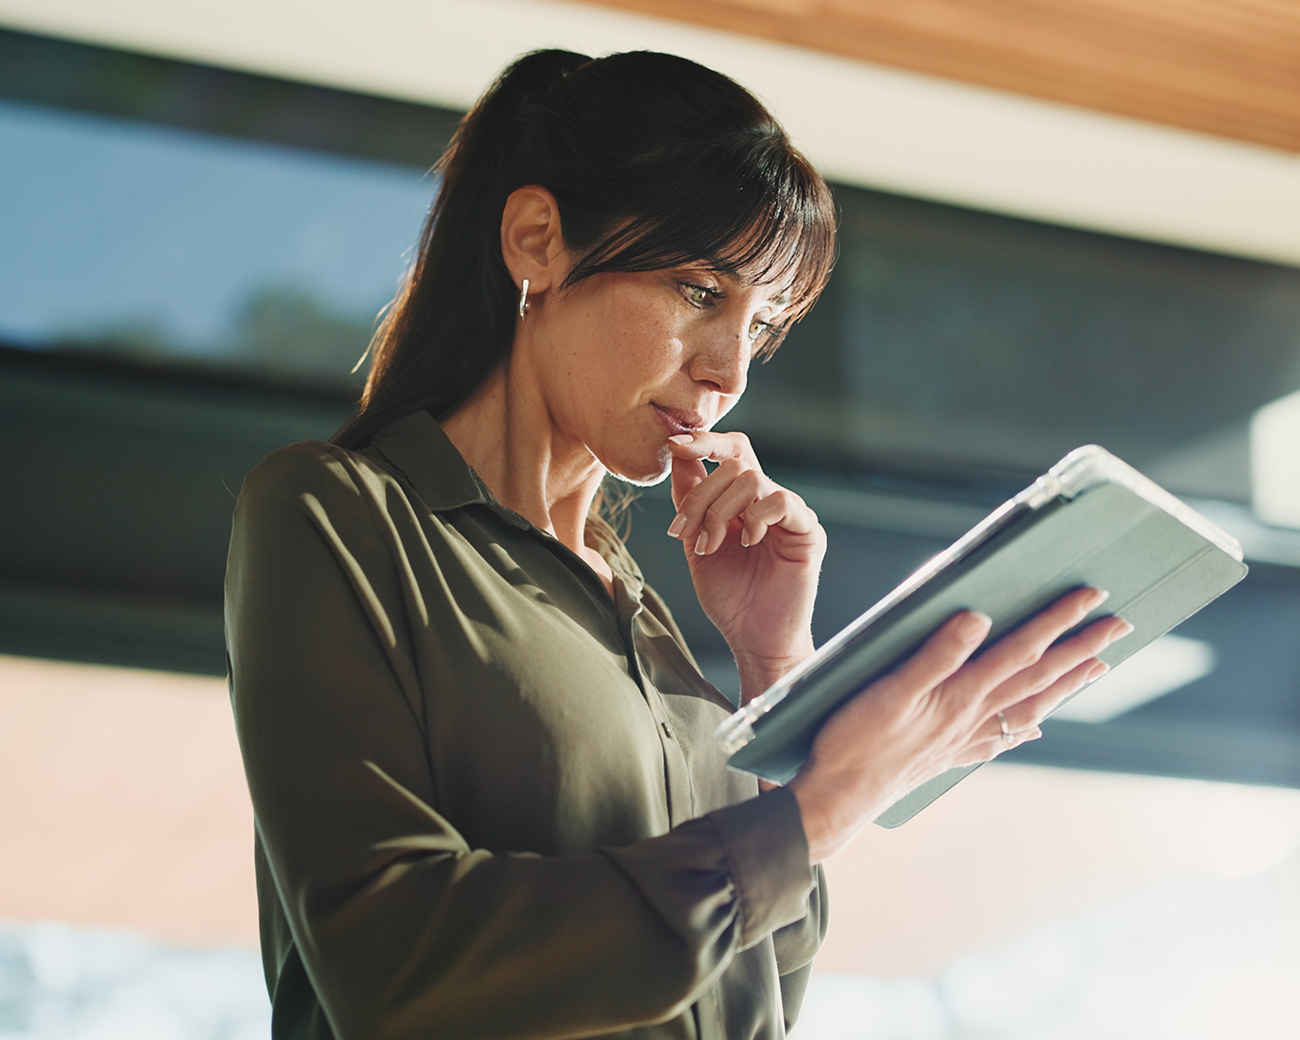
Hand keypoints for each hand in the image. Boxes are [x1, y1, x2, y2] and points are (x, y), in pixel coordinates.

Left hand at [665, 431, 824, 698]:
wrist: (752, 638)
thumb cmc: (730, 596)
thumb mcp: (696, 541)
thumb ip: (689, 499)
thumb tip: (675, 452)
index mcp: (743, 500)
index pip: (730, 452)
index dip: (704, 441)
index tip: (673, 443)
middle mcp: (769, 500)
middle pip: (735, 464)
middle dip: (700, 495)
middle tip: (685, 531)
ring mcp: (790, 514)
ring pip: (752, 479)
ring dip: (720, 511)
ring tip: (710, 546)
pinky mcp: (807, 531)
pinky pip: (782, 501)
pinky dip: (755, 518)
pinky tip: (746, 543)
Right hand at [787, 586, 1132, 862]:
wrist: (840, 794)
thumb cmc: (857, 740)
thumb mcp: (890, 689)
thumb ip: (936, 654)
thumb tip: (979, 619)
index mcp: (961, 694)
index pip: (1022, 649)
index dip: (1057, 621)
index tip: (1091, 597)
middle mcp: (973, 717)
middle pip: (1039, 677)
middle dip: (1082, 648)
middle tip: (1120, 626)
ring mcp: (966, 739)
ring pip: (1030, 707)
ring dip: (1066, 684)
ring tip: (1097, 667)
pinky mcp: (951, 754)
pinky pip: (1002, 738)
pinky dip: (1026, 728)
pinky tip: (1036, 729)